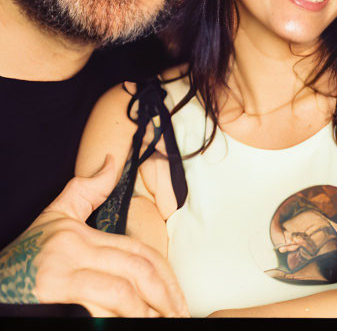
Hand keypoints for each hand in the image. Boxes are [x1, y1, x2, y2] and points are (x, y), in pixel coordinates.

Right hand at [0, 156, 188, 316]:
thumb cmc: (18, 263)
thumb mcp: (50, 222)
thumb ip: (84, 193)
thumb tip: (113, 161)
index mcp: (78, 235)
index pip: (136, 251)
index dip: (164, 274)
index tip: (177, 295)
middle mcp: (70, 252)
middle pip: (135, 269)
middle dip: (163, 294)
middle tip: (178, 313)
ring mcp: (58, 277)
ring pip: (120, 291)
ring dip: (146, 311)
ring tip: (161, 322)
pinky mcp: (48, 299)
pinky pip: (94, 310)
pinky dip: (117, 319)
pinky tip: (132, 326)